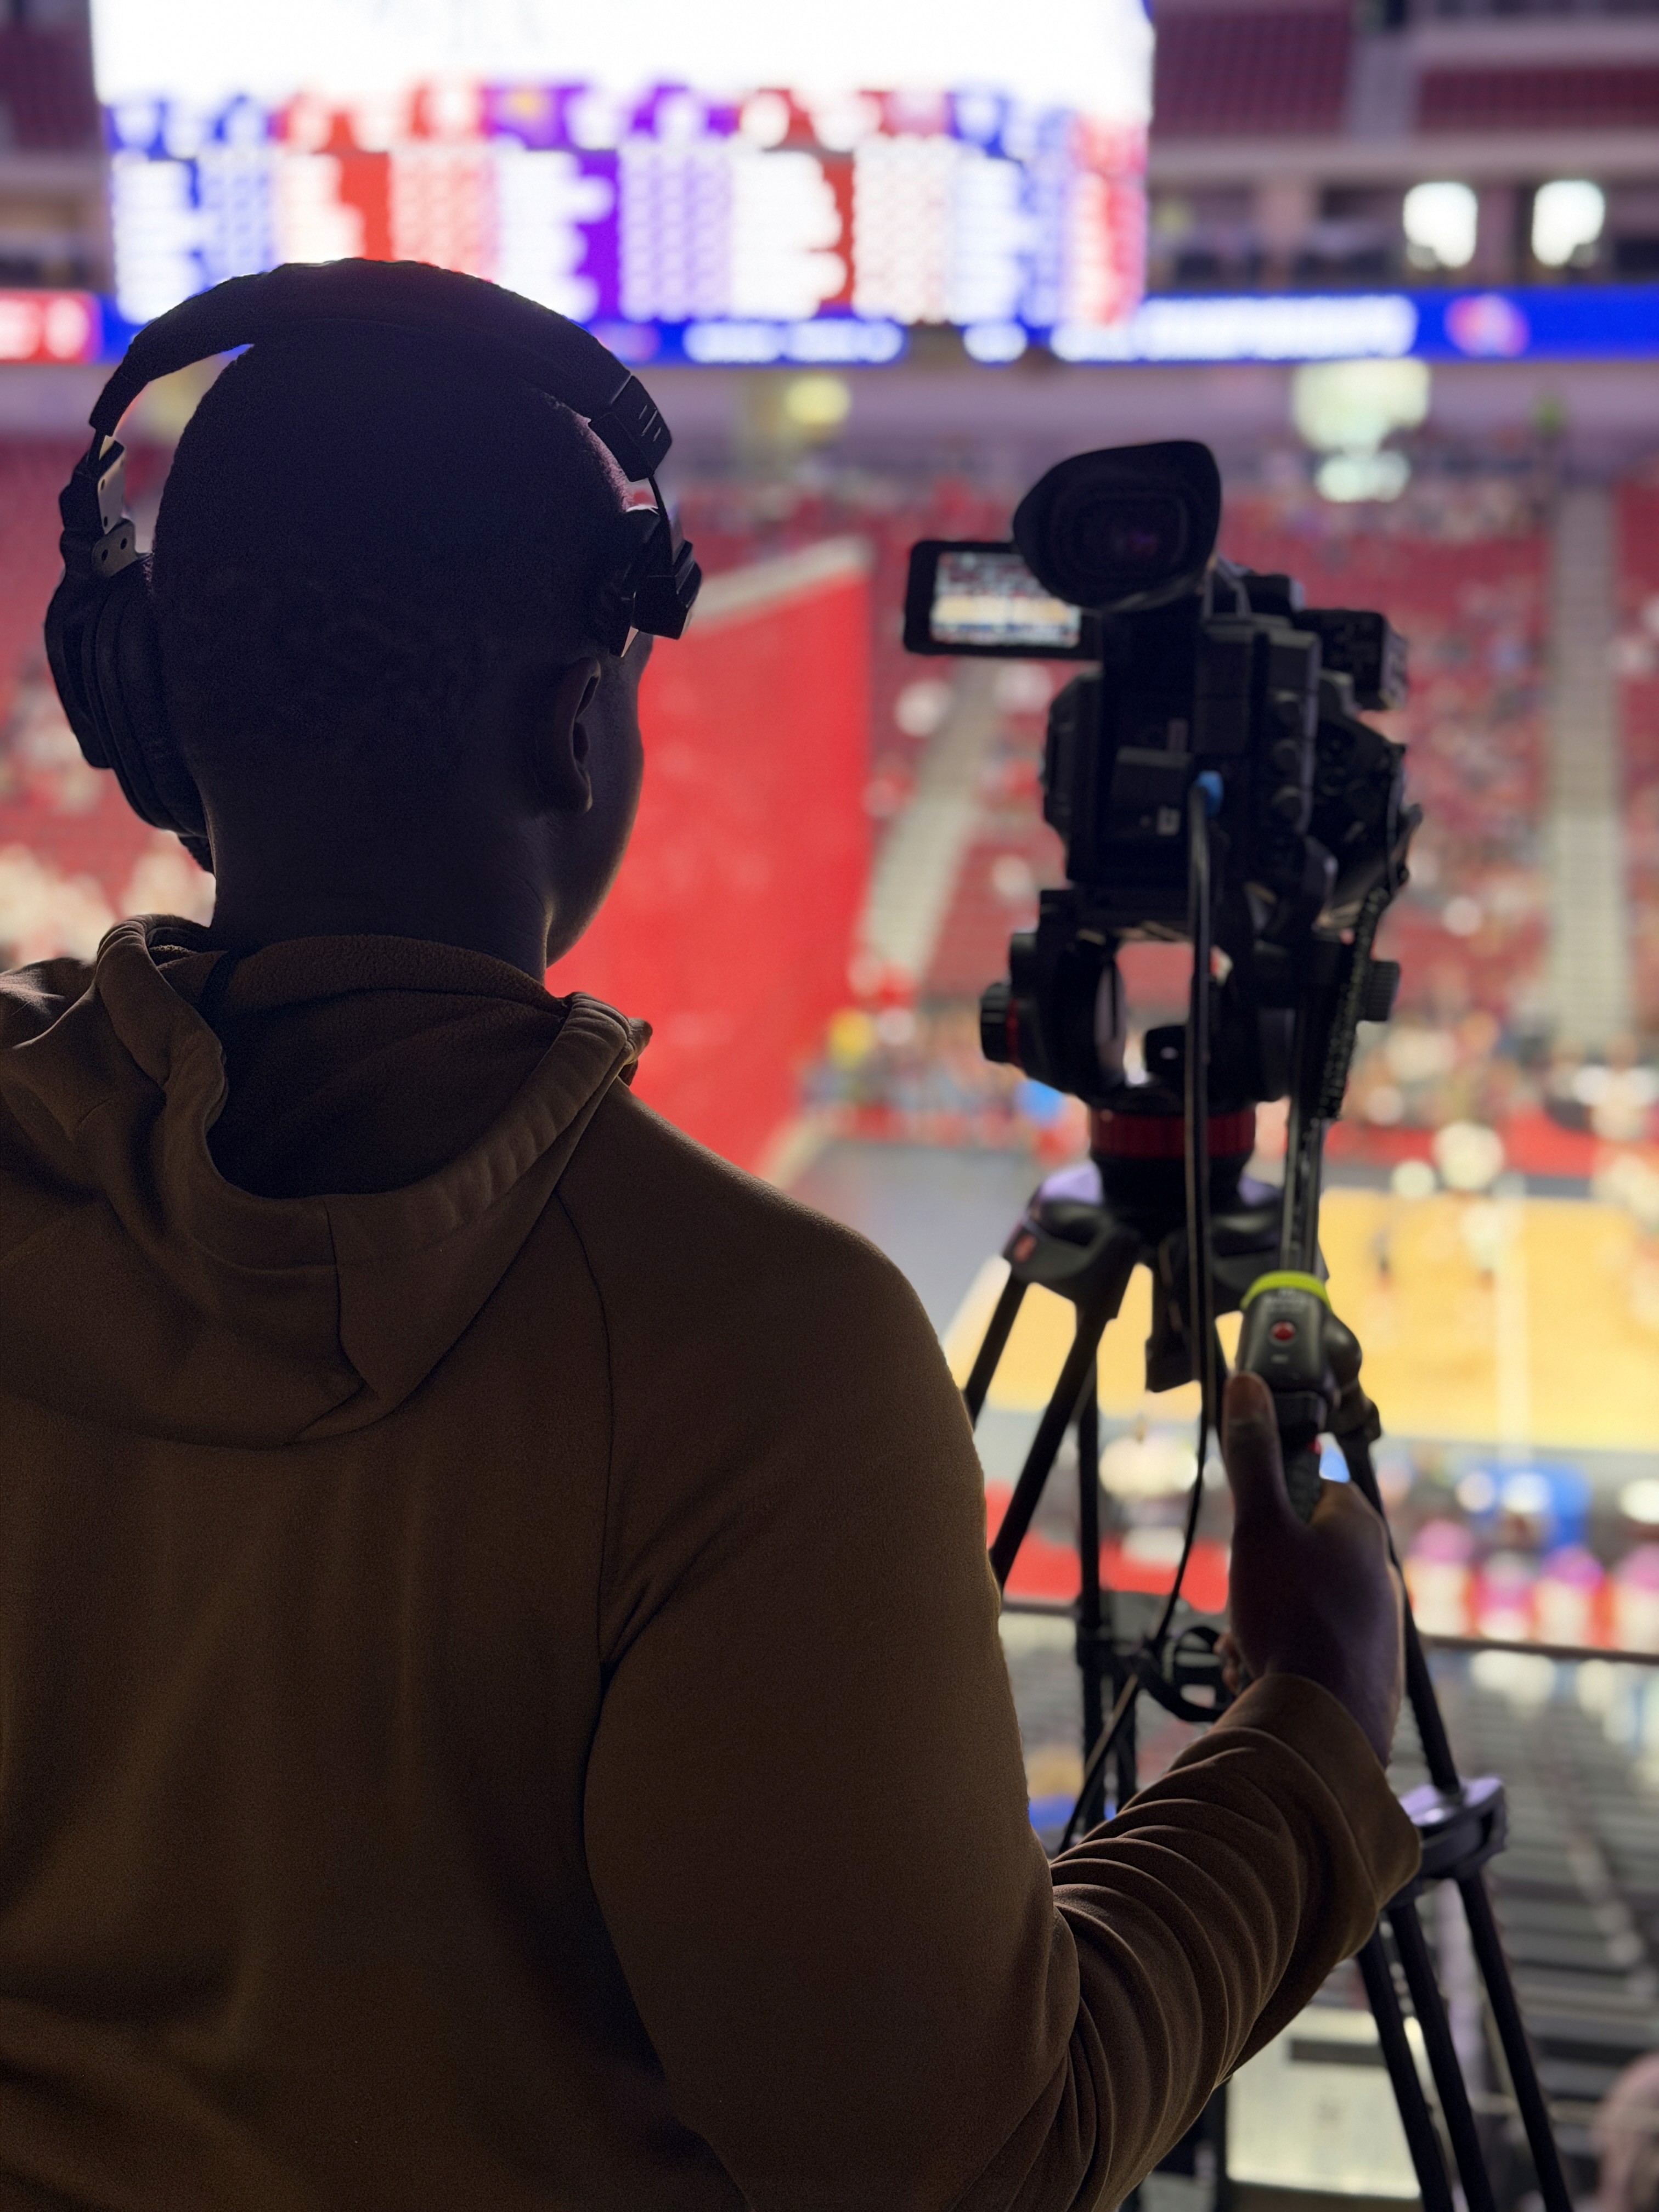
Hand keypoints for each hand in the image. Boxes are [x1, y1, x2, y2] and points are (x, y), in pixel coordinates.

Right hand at [1219, 1371, 1404, 1765]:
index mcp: (1359, 1525)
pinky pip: (1313, 1644)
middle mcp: (1378, 1569)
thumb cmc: (1294, 1618)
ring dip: (1262, 1619)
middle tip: (1243, 1599)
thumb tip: (1248, 1383)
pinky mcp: (1370, 1665)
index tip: (1249, 1531)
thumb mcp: (1258, 1525)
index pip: (1308, 1487)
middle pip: (1299, 1549)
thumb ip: (1252, 1453)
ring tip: (1249, 1645)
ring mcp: (1378, 1621)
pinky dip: (1281, 1653)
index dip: (1269, 1506)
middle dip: (1258, 1575)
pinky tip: (1261, 1672)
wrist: (1325, 1725)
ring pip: (1300, 1601)